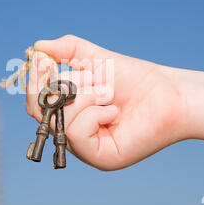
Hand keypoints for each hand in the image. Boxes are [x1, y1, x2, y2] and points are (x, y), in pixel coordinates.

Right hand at [25, 35, 185, 169]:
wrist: (168, 92)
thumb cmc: (133, 78)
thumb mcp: (95, 59)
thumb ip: (67, 50)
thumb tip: (36, 47)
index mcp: (68, 114)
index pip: (35, 104)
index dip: (35, 82)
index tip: (42, 60)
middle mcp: (72, 133)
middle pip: (39, 111)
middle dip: (60, 85)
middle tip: (85, 76)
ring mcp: (85, 148)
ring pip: (60, 118)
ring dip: (85, 96)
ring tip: (108, 93)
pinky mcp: (100, 158)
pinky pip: (76, 132)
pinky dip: (94, 113)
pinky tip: (113, 110)